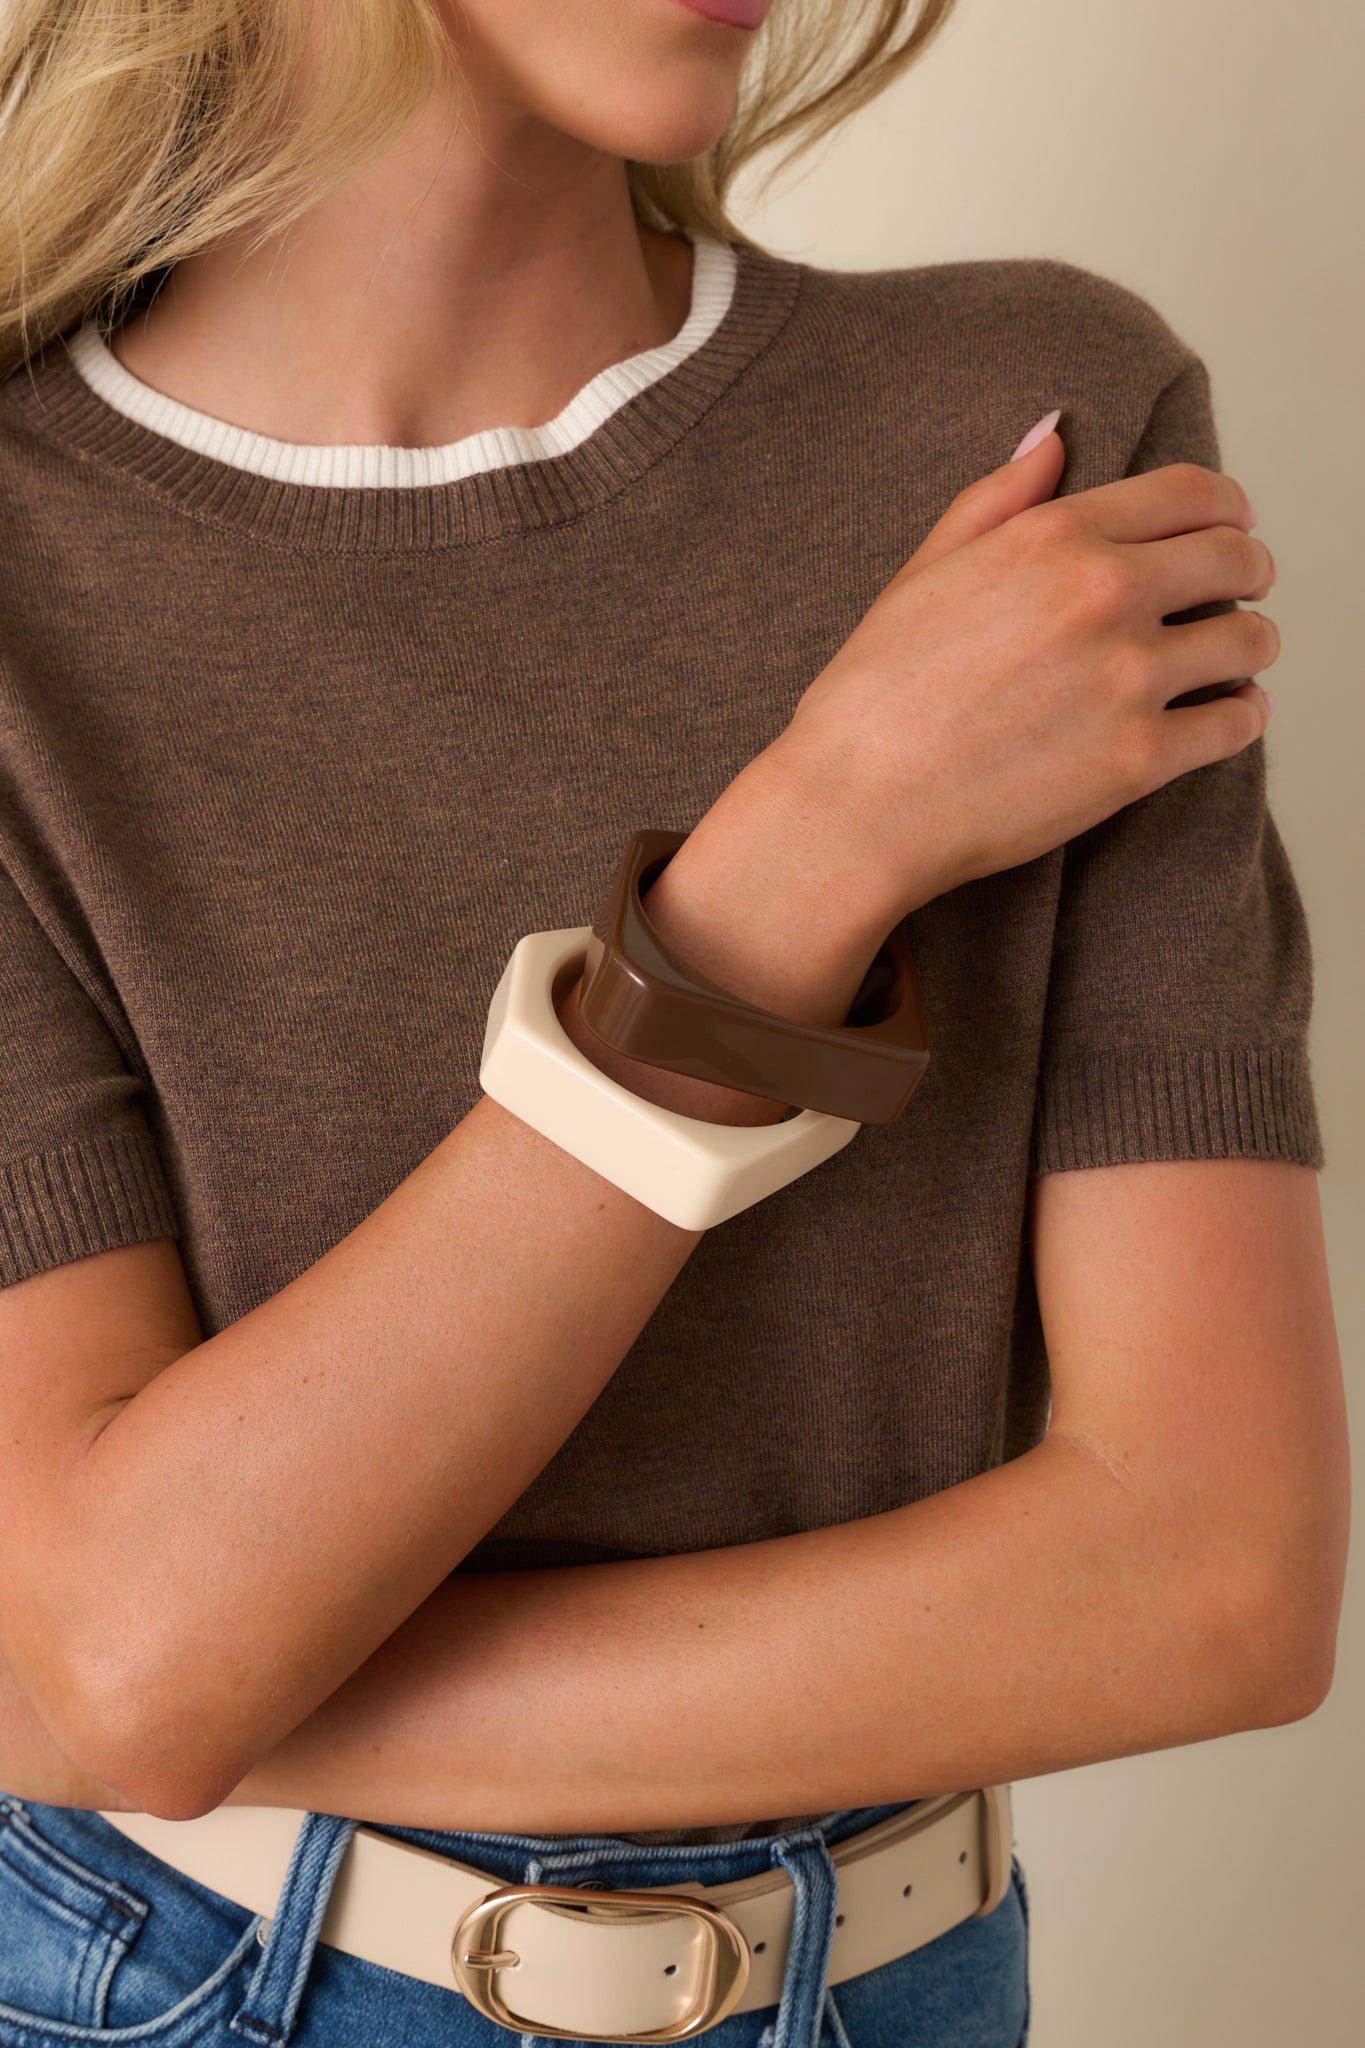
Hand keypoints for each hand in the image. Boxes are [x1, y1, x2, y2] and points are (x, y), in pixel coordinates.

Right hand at [768, 430, 1278, 920]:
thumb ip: (997, 498)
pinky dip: (1241, 717)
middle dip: (1248, 570)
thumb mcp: (924, 571)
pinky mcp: (1141, 758)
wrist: (858, 804)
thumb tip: (1051, 436)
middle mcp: (1104, 595)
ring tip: (1231, 662)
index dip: (1225, 507)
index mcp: (1054, 539)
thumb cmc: (874, 696)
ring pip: (1247, 642)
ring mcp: (1129, 678)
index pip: (1189, 493)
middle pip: (1234, 559)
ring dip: (1249, 646)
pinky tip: (1225, 716)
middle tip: (1242, 590)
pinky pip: (1236, 724)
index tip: (1230, 525)